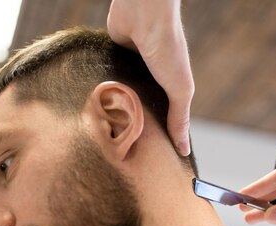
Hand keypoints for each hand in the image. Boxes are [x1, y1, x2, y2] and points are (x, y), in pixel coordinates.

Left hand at [108, 0, 193, 155]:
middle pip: (139, 112)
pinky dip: (101, 93)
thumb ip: (179, 118)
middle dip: (132, 129)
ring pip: (120, 100)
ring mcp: (129, 72)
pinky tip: (92, 110)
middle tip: (121, 154)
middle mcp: (149, 82)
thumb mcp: (179, 89)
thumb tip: (183, 150)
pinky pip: (106, 83)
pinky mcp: (111, 62)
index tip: (148, 159)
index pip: (163, 119)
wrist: (144, 14)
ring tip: (103, 136)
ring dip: (114, 113)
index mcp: (168, 88)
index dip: (157, 138)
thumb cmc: (167, 49)